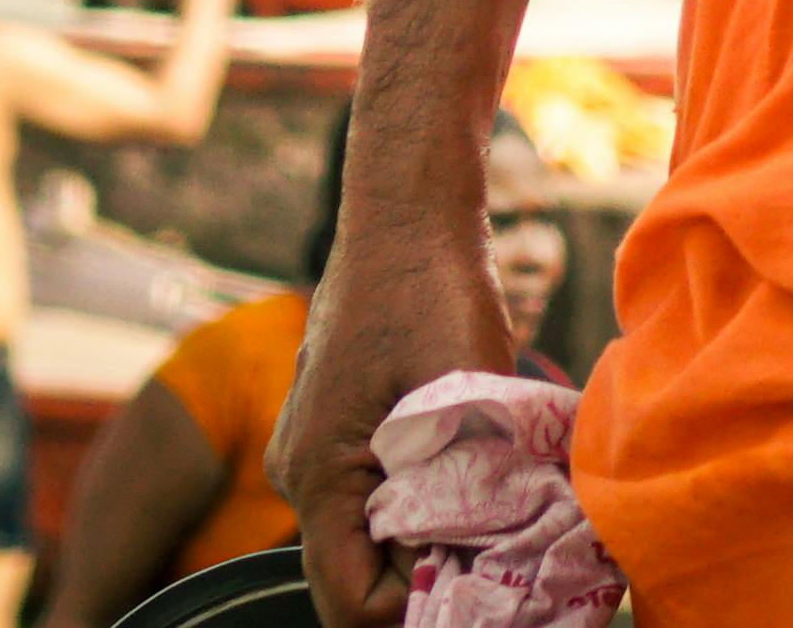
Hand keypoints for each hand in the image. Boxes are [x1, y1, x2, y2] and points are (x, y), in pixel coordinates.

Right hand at [269, 195, 512, 627]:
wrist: (408, 206)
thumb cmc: (433, 286)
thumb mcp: (462, 392)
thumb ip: (462, 486)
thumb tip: (485, 563)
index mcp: (316, 473)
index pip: (349, 601)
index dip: (413, 611)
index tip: (479, 589)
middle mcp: (298, 470)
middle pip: (351, 576)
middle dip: (420, 581)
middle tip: (494, 565)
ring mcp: (312, 444)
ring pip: (364, 532)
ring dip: (422, 538)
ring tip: (490, 521)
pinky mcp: (335, 422)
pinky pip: (368, 488)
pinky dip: (415, 498)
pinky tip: (469, 475)